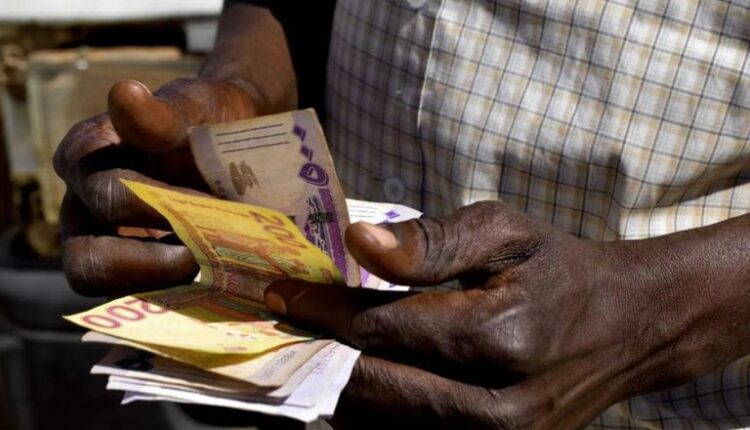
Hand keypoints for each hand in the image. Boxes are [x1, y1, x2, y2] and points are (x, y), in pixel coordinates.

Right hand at [54, 78, 259, 295]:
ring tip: (215, 272)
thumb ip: (163, 113)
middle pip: (90, 261)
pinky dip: (179, 299)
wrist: (236, 139)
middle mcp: (82, 205)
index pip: (105, 195)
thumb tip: (126, 93)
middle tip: (207, 257)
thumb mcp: (195, 105)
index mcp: (87, 156)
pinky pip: (142, 301)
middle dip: (154, 264)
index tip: (205, 202)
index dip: (154, 207)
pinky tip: (218, 285)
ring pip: (110, 292)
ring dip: (165, 288)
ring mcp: (104, 244)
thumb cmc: (208, 118)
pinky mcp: (133, 272)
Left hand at [264, 201, 749, 428]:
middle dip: (320, 356)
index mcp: (501, 334)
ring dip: (341, 390)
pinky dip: (376, 413)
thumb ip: (430, 240)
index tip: (281, 292)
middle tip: (283, 326)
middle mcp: (501, 405)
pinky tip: (357, 381)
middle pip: (376, 390)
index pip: (383, 329)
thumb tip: (357, 243)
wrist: (626, 326)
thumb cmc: (558, 268)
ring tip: (310, 352)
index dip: (322, 311)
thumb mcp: (504, 231)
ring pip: (389, 427)